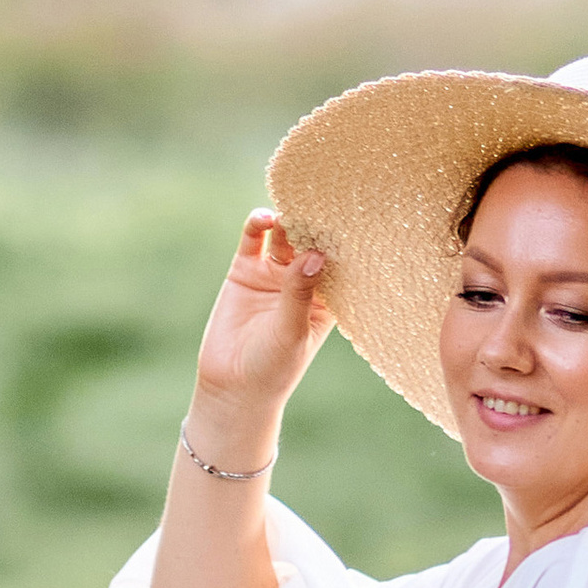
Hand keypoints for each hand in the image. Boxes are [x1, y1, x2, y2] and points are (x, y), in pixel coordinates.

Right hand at [190, 210, 332, 458]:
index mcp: (326, 298)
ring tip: (291, 212)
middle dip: (317, 224)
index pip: (340, 263)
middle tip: (323, 201)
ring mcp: (274, 273)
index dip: (344, 242)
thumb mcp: (292, 330)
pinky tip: (265, 217)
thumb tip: (316, 254)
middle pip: (312, 242)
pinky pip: (254, 239)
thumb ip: (299, 292)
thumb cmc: (274, 366)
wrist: (233, 386)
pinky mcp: (245, 269)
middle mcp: (302, 281)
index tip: (354, 218)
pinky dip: (258, 224)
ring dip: (289, 221)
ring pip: (285, 236)